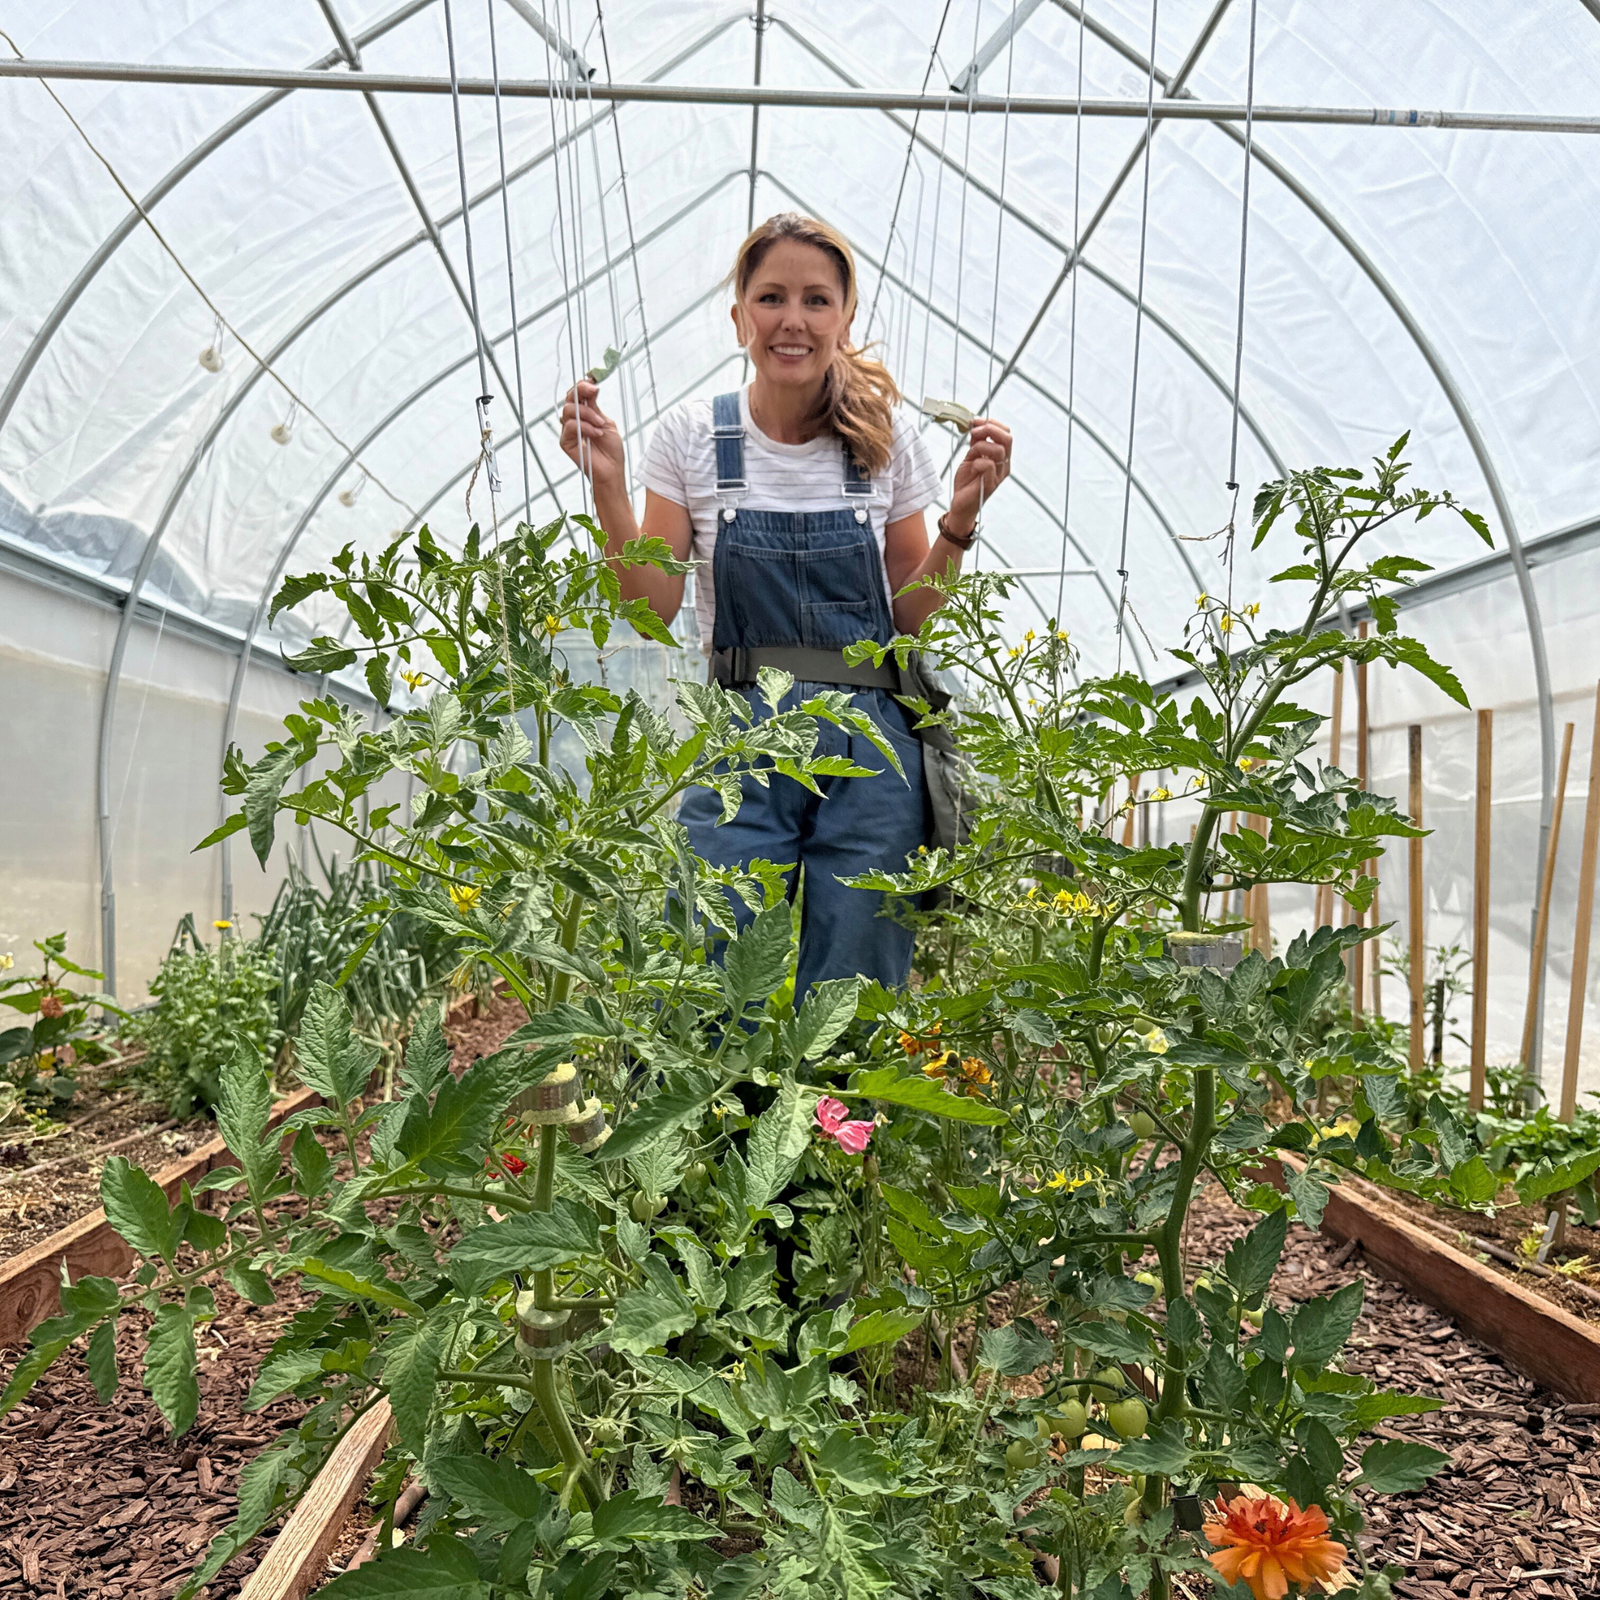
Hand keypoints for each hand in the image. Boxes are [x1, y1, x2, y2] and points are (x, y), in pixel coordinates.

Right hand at [559, 380, 625, 490]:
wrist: (612, 470)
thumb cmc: (611, 450)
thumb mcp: (606, 423)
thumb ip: (596, 407)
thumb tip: (592, 387)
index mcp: (584, 414)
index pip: (577, 394)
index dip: (583, 384)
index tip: (594, 380)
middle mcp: (574, 420)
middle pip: (569, 397)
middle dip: (582, 390)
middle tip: (595, 391)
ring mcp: (568, 431)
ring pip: (569, 410)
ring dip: (588, 414)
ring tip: (601, 425)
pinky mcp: (565, 442)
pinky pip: (571, 426)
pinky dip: (585, 427)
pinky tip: (596, 434)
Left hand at [946, 419, 1012, 536]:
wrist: (961, 504)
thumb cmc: (967, 481)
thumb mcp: (971, 456)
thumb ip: (976, 442)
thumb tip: (976, 425)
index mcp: (1002, 457)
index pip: (1006, 433)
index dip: (992, 423)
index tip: (976, 422)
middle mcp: (1004, 465)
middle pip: (1007, 439)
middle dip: (990, 429)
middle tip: (974, 431)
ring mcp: (999, 475)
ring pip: (998, 450)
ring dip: (980, 446)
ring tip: (970, 454)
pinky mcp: (991, 484)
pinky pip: (988, 464)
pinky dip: (977, 461)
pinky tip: (971, 467)